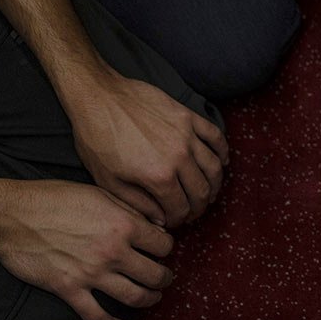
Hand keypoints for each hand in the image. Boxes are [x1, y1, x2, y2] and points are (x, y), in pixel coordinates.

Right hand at [0, 180, 175, 319]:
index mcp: (124, 225)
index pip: (163, 245)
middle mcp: (113, 252)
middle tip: (166, 278)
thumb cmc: (55, 198)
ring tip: (153, 297)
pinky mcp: (69, 289)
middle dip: (164, 278)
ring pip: (134, 297)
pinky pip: (96, 315)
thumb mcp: (100, 194)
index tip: (163, 250)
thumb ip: (129, 211)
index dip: (167, 248)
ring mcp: (91, 274)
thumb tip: (155, 225)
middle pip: (154, 274)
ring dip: (149, 300)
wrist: (12, 215)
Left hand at [65, 69, 227, 227]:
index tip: (175, 221)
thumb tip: (159, 220)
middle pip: (202, 190)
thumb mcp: (108, 179)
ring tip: (209, 192)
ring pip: (214, 167)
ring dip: (215, 184)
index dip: (179, 219)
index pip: (180, 207)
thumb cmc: (97, 138)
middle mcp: (179, 157)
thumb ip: (137, 203)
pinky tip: (222, 161)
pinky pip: (216, 136)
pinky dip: (224, 151)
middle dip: (199, 207)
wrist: (98, 97)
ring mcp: (187, 135)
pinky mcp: (189, 117)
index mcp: (158, 176)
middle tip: (193, 212)